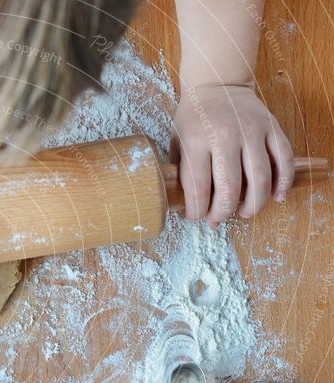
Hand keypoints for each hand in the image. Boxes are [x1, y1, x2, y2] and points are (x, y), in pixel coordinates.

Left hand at [171, 84, 293, 226]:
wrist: (217, 83)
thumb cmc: (194, 118)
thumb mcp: (177, 141)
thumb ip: (182, 171)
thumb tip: (192, 207)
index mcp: (196, 142)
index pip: (198, 188)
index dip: (197, 211)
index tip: (196, 217)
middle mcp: (224, 136)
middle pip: (230, 189)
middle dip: (223, 212)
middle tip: (218, 218)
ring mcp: (251, 131)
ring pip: (260, 179)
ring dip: (254, 204)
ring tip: (246, 212)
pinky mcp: (272, 127)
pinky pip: (284, 159)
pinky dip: (283, 182)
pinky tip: (277, 196)